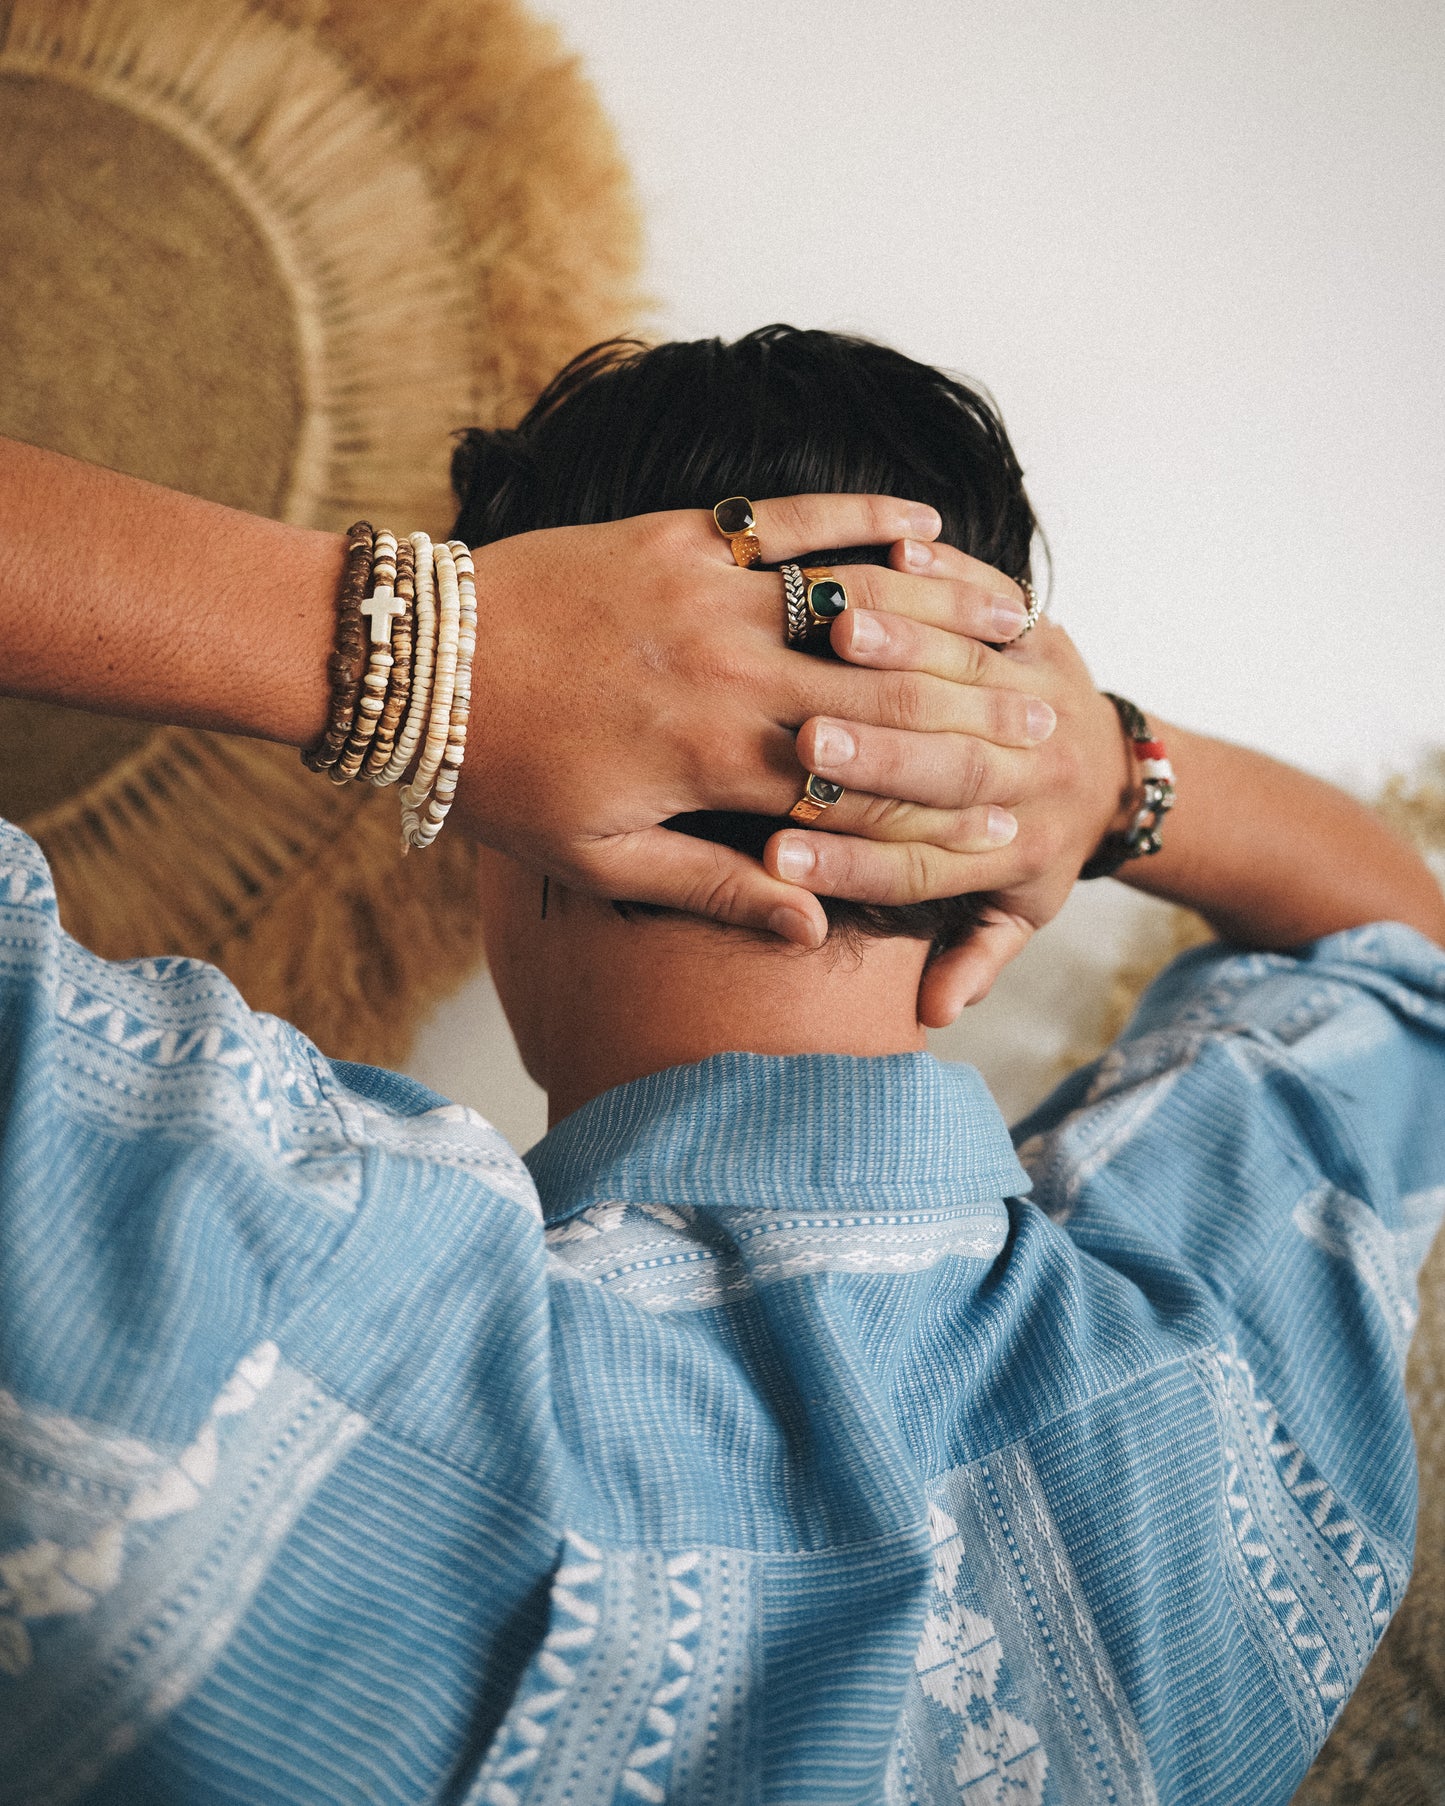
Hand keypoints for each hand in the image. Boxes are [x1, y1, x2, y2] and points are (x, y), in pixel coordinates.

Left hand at [457, 498, 1064, 947]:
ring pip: (856, 605)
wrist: (415, 663)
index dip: (936, 803)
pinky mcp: (684, 536)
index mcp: (715, 761)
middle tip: (1048, 724)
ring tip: (1018, 631)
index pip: (854, 786)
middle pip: (880, 694)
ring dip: (944, 619)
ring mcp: (712, 593)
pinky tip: (923, 527)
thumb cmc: (499, 772)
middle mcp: (732, 672)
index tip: (1006, 812)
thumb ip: (713, 886)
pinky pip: (794, 522)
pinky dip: (863, 522)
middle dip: (968, 713)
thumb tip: (808, 927)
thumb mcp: (597, 857)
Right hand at [761, 539, 1131, 1021]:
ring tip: (835, 635)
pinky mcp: (1039, 635)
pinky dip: (952, 574)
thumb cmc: (1040, 847)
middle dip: (874, 756)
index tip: (777, 860)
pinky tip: (896, 548)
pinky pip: (997, 600)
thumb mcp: (1017, 915)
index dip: (848, 864)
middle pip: (945, 769)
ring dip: (905, 651)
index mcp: (1009, 853)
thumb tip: (935, 1016)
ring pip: (967, 675)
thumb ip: (973, 956)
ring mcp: (1038, 697)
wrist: (1122, 774)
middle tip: (804, 743)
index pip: (918, 866)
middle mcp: (1028, 777)